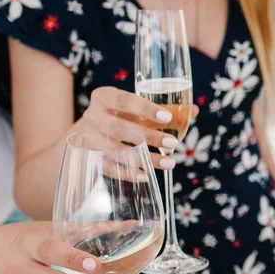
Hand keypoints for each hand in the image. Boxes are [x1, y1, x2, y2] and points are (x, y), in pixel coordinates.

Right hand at [79, 86, 198, 169]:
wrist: (80, 139)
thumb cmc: (116, 120)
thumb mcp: (132, 112)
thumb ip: (161, 110)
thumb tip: (194, 110)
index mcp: (104, 97)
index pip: (124, 100)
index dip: (146, 108)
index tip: (167, 117)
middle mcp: (93, 116)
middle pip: (124, 128)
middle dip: (150, 137)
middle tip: (173, 143)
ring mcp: (87, 138)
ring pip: (119, 151)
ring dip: (146, 159)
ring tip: (170, 163)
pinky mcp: (87, 158)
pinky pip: (110, 168)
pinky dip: (128, 173)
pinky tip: (146, 176)